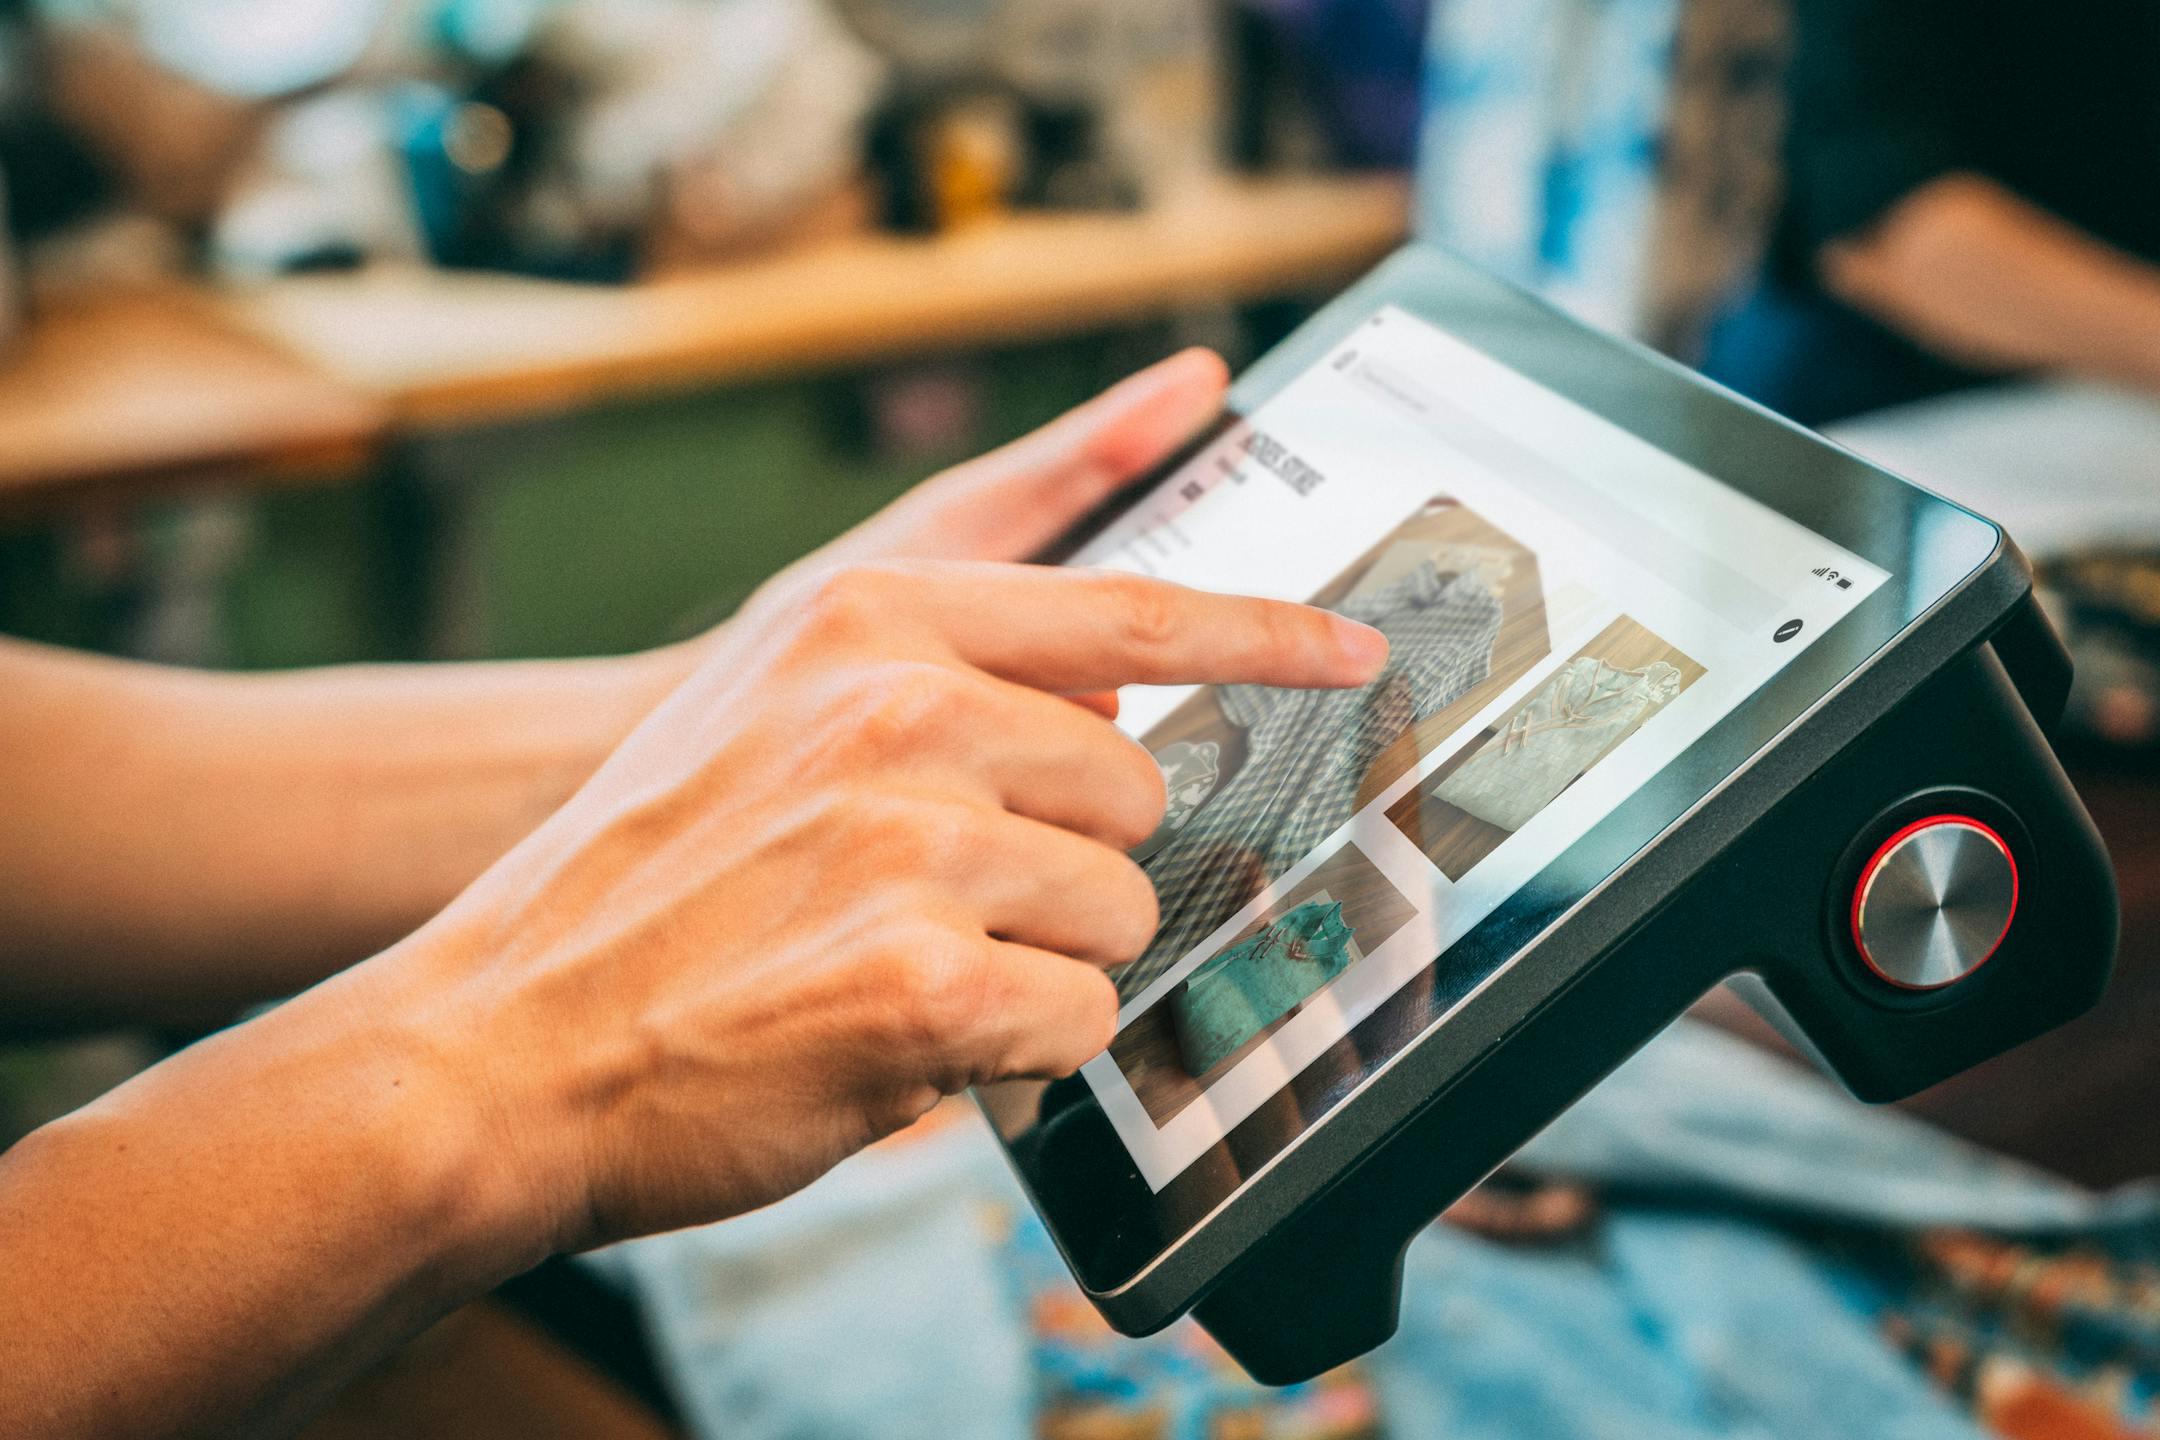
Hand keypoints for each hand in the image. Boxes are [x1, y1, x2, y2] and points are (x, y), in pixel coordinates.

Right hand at [381, 560, 1387, 1253]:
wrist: (499, 1037)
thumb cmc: (649, 882)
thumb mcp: (768, 703)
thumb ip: (938, 667)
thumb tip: (1114, 691)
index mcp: (868, 618)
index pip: (1129, 611)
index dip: (1266, 633)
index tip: (1351, 647)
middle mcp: (898, 706)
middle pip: (1139, 787)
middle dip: (1077, 861)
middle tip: (948, 902)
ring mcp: (913, 841)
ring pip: (1117, 915)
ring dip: (1040, 964)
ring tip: (900, 969)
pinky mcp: (923, 982)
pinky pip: (1077, 1025)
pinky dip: (1015, 1056)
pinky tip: (897, 1039)